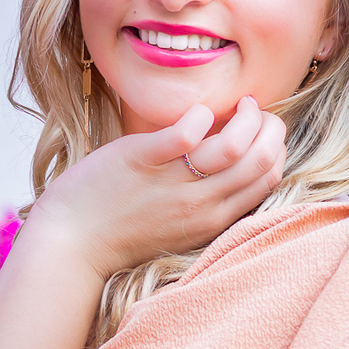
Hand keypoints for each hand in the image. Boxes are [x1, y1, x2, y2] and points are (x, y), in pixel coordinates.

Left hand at [27, 96, 286, 281]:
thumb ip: (206, 197)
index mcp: (213, 219)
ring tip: (239, 104)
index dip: (276, 148)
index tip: (264, 130)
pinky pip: (185, 135)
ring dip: (247, 118)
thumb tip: (230, 156)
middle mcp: (200, 204)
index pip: (269, 179)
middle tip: (256, 111)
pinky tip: (198, 111)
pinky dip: (200, 116)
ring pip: (235, 147)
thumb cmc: (122, 228)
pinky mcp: (142, 161)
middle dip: (272, 128)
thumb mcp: (178, 223)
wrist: (71, 244)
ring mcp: (172, 184)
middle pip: (262, 161)